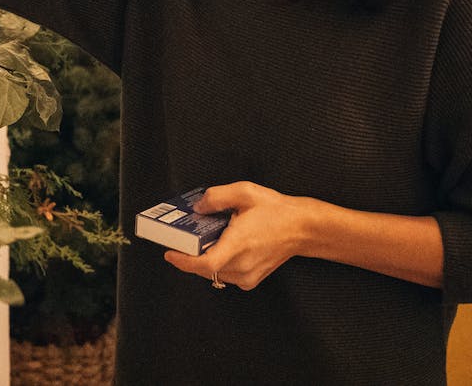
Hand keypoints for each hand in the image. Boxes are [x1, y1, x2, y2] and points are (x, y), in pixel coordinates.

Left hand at [161, 181, 312, 291]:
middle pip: (204, 269)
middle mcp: (242, 264)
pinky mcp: (251, 280)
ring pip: (213, 274)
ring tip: (205, 240)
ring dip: (204, 259)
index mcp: (239, 244)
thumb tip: (198, 207)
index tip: (169, 253)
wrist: (302, 229)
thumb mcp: (244, 192)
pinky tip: (222, 247)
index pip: (205, 264)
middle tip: (183, 239)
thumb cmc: (276, 211)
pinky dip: (217, 264)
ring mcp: (247, 276)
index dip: (183, 262)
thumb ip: (217, 197)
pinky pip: (225, 275)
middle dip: (190, 255)